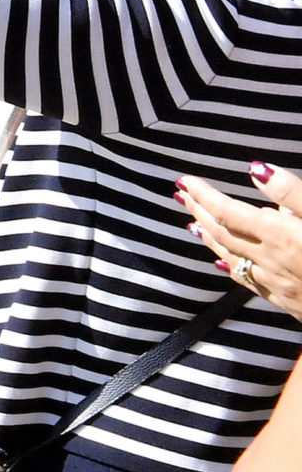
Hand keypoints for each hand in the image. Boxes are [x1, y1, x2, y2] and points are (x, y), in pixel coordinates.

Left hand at [183, 166, 301, 319]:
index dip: (204, 195)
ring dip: (209, 237)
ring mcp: (277, 284)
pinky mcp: (288, 302)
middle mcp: (270, 261)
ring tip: (191, 222)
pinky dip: (229, 265)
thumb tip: (257, 169)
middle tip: (181, 194)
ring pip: (231, 257)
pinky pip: (248, 281)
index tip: (185, 180)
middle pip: (223, 233)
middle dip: (199, 211)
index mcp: (281, 236)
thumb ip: (294, 194)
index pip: (228, 211)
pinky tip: (222, 262)